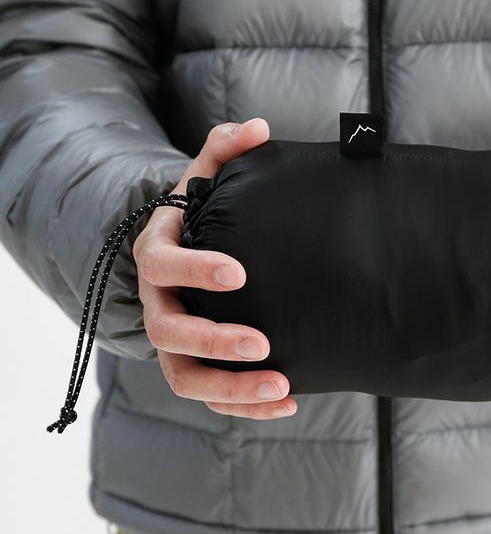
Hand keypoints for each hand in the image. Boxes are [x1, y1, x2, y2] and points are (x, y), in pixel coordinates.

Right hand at [132, 118, 296, 419]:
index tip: (240, 273)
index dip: (196, 270)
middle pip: (169, 332)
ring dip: (230, 388)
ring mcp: (173, 340)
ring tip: (281, 385)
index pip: (163, 264)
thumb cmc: (201, 214)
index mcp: (157, 254)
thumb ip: (226, 147)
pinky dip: (244, 406)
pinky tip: (288, 401)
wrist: (187, 251)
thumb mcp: (206, 176)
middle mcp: (158, 302)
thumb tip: (259, 127)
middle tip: (261, 343)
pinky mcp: (195, 364)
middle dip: (214, 341)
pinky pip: (210, 396)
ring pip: (185, 376)